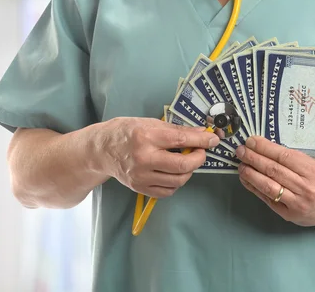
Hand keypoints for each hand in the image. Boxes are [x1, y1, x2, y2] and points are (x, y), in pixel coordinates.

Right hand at [95, 117, 219, 197]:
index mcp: (146, 137)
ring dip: (189, 171)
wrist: (101, 150)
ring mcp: (141, 176)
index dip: (201, 141)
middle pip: (182, 165)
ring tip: (186, 161)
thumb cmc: (126, 132)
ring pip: (178, 180)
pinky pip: (167, 191)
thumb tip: (200, 134)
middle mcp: (144, 158)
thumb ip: (175, 130)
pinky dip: (176, 183)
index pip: (181, 140)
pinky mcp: (139, 188)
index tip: (213, 140)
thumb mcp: (149, 123)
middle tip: (201, 152)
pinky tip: (173, 173)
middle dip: (199, 158)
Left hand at [236, 136, 314, 226]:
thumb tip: (266, 148)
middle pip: (274, 170)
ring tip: (241, 165)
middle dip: (254, 158)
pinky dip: (255, 189)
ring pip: (269, 186)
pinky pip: (268, 200)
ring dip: (251, 174)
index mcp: (314, 171)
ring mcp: (298, 204)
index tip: (251, 141)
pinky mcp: (290, 215)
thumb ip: (296, 158)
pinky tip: (247, 180)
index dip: (265, 148)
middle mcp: (306, 188)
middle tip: (241, 150)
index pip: (284, 156)